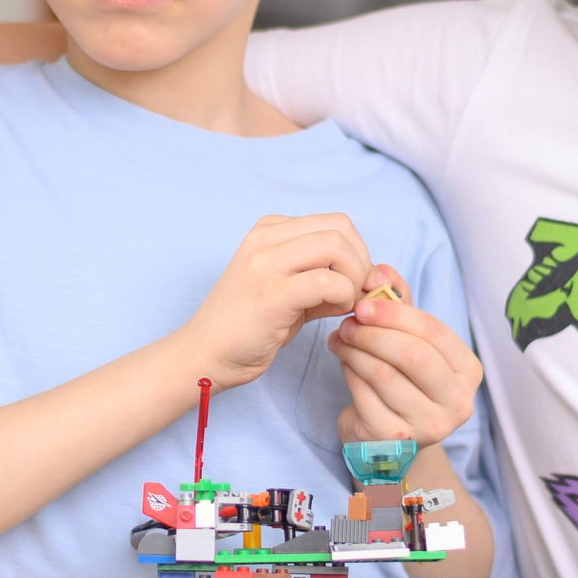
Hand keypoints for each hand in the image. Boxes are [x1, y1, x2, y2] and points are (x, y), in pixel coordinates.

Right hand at [178, 214, 374, 390]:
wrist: (204, 355)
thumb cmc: (249, 327)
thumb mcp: (290, 292)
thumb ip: (326, 278)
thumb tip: (372, 278)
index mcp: (270, 231)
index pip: (336, 222)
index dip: (358, 252)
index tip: (356, 284)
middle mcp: (266, 239)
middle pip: (341, 228)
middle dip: (361, 263)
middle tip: (355, 295)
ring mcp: (265, 264)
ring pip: (336, 248)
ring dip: (354, 279)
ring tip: (343, 304)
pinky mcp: (269, 294)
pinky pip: (326, 281)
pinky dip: (342, 298)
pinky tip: (332, 314)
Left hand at [330, 264, 481, 446]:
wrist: (392, 437)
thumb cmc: (404, 380)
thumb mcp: (408, 340)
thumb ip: (398, 304)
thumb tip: (382, 270)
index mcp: (468, 370)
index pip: (432, 331)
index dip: (394, 313)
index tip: (363, 302)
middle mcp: (458, 401)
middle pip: (411, 354)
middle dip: (373, 332)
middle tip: (348, 323)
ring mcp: (431, 425)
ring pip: (384, 375)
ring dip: (355, 351)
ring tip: (340, 340)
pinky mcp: (399, 440)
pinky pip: (366, 397)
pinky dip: (350, 374)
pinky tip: (345, 365)